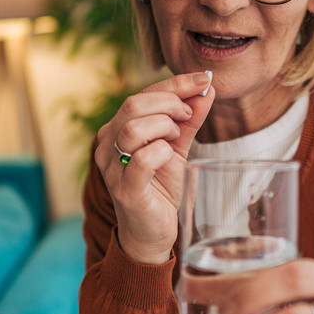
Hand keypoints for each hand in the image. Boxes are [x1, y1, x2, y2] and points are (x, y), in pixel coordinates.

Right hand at [94, 72, 213, 264]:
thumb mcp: (176, 147)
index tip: (202, 80)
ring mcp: (112, 169)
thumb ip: (189, 120)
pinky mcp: (126, 190)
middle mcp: (107, 146)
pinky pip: (142, 159)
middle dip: (170, 103)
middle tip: (188, 116)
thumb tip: (207, 90)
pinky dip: (162, 151)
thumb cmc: (160, 188)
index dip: (174, 84)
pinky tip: (169, 157)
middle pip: (133, 105)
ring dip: (165, 127)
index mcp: (116, 130)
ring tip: (176, 139)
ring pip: (134, 128)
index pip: (141, 95)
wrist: (151, 233)